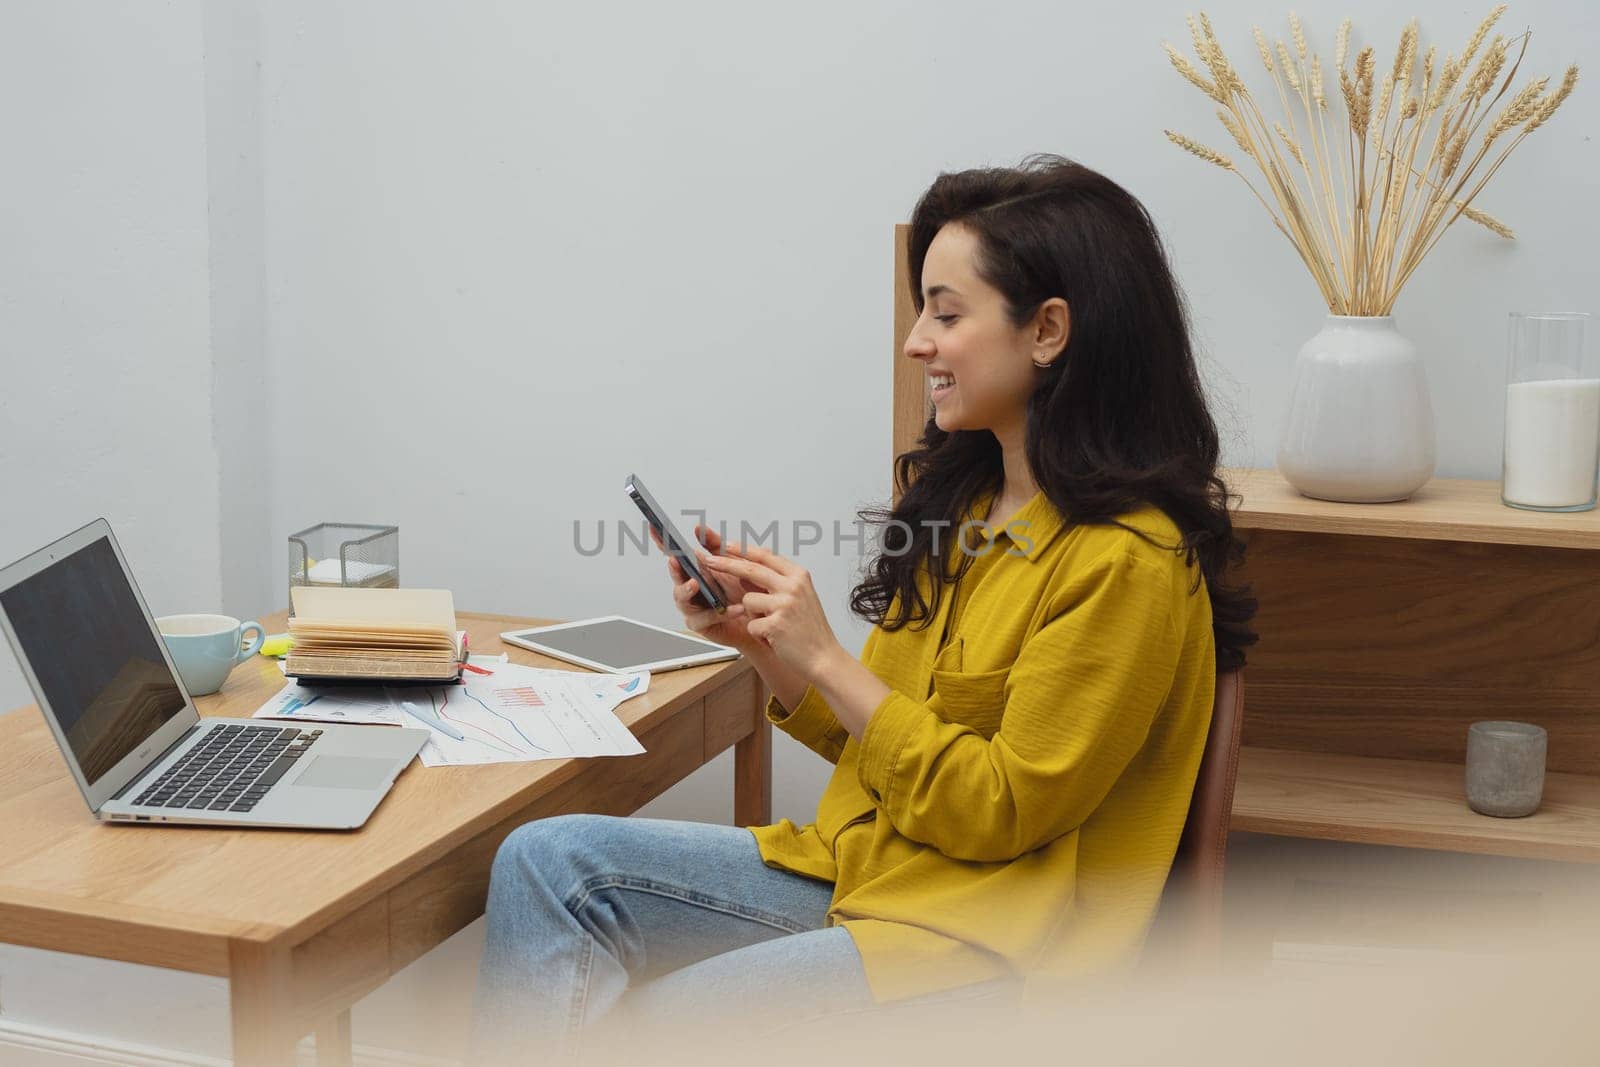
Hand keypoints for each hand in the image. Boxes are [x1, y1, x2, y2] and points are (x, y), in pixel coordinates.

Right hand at [657, 524, 764, 657]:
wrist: (759, 616)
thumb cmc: (742, 590)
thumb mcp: (732, 561)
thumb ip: (715, 544)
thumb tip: (699, 528)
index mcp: (696, 570)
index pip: (676, 554)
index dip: (663, 542)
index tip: (654, 528)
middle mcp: (690, 588)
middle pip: (676, 577)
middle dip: (674, 568)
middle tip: (675, 560)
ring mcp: (693, 607)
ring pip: (682, 599)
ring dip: (687, 590)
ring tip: (695, 583)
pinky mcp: (702, 625)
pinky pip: (706, 618)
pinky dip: (719, 612)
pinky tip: (734, 608)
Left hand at [699, 542, 842, 678]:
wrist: (824, 657)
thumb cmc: (810, 630)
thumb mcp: (801, 597)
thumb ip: (778, 582)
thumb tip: (748, 569)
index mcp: (799, 576)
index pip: (765, 557)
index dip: (742, 550)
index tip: (725, 545)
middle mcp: (793, 586)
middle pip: (751, 570)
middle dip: (725, 564)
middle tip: (707, 560)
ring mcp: (784, 605)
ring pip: (748, 600)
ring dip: (754, 616)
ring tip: (772, 627)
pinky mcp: (775, 624)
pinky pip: (751, 624)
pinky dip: (759, 634)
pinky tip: (775, 639)